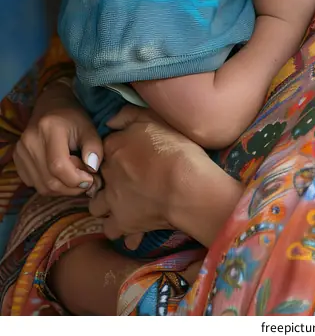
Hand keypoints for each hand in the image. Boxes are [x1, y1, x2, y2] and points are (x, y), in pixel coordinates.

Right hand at [13, 81, 102, 195]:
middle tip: (87, 181)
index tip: (92, 178)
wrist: (51, 106)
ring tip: (76, 178)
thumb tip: (93, 169)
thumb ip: (94, 147)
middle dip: (72, 187)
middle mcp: (30, 142)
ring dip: (63, 189)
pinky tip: (62, 175)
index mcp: (49, 129)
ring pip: (42, 186)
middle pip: (50, 181)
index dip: (76, 179)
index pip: (58, 166)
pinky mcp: (17, 160)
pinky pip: (35, 184)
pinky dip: (51, 186)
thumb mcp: (89, 127)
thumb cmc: (73, 117)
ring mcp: (20, 152)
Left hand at [88, 106, 240, 246]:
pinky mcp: (122, 222)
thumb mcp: (156, 120)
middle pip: (99, 176)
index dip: (116, 152)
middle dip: (110, 179)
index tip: (128, 156)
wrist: (186, 185)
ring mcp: (112, 199)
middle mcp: (108, 173)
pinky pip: (111, 229)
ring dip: (106, 205)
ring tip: (122, 204)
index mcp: (114, 146)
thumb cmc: (177, 149)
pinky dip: (120, 229)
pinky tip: (131, 227)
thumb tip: (111, 120)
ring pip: (96, 205)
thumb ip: (130, 115)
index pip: (105, 148)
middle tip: (128, 181)